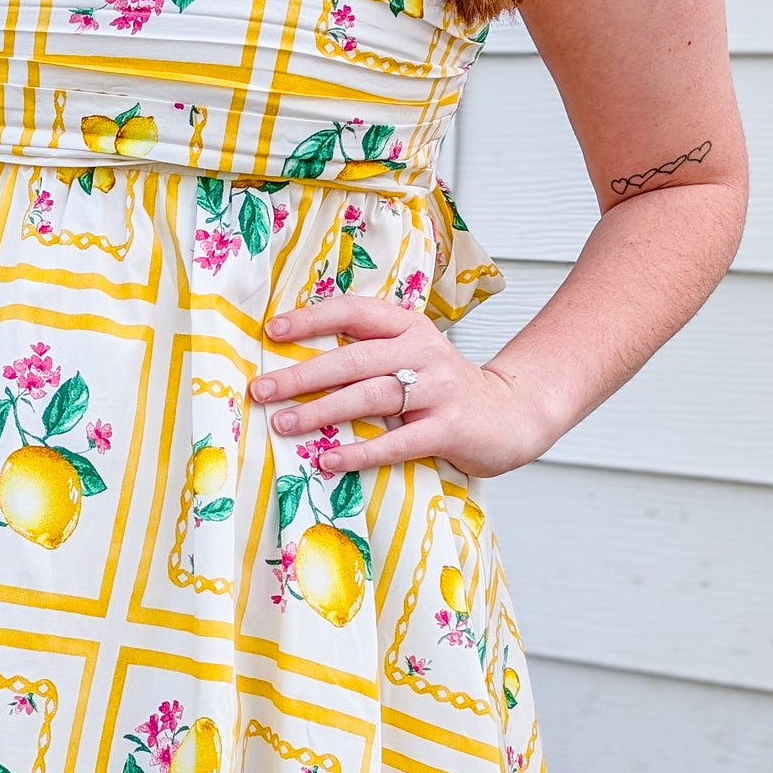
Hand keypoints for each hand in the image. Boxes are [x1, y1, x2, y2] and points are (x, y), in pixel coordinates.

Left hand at [250, 298, 559, 477]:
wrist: (511, 415)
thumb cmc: (444, 389)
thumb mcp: (411, 356)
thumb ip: (367, 353)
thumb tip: (295, 363)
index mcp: (407, 327)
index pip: (354, 312)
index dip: (312, 320)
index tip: (272, 331)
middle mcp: (423, 351)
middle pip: (354, 358)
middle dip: (302, 374)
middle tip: (262, 389)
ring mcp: (438, 389)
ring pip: (371, 396)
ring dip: (322, 411)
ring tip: (283, 424)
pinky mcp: (450, 428)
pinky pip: (398, 442)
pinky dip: (361, 452)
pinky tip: (329, 460)